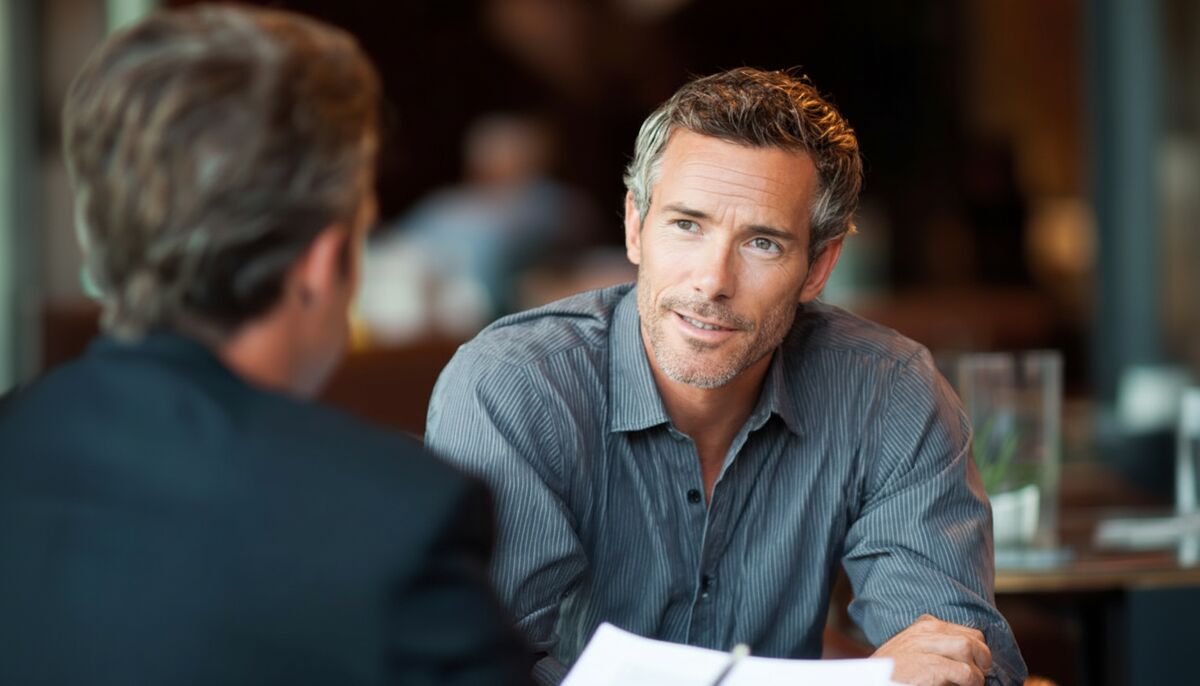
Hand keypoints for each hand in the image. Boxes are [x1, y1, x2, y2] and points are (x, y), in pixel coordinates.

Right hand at [871, 614, 991, 685]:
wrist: (871, 681)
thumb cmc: (893, 672)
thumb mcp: (912, 649)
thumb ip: (934, 644)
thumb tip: (967, 654)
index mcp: (924, 626)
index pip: (967, 631)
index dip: (976, 649)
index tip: (975, 665)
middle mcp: (926, 632)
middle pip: (973, 638)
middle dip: (981, 658)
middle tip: (977, 676)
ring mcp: (928, 647)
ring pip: (970, 648)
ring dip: (976, 671)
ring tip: (969, 683)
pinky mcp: (932, 667)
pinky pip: (967, 672)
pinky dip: (971, 683)